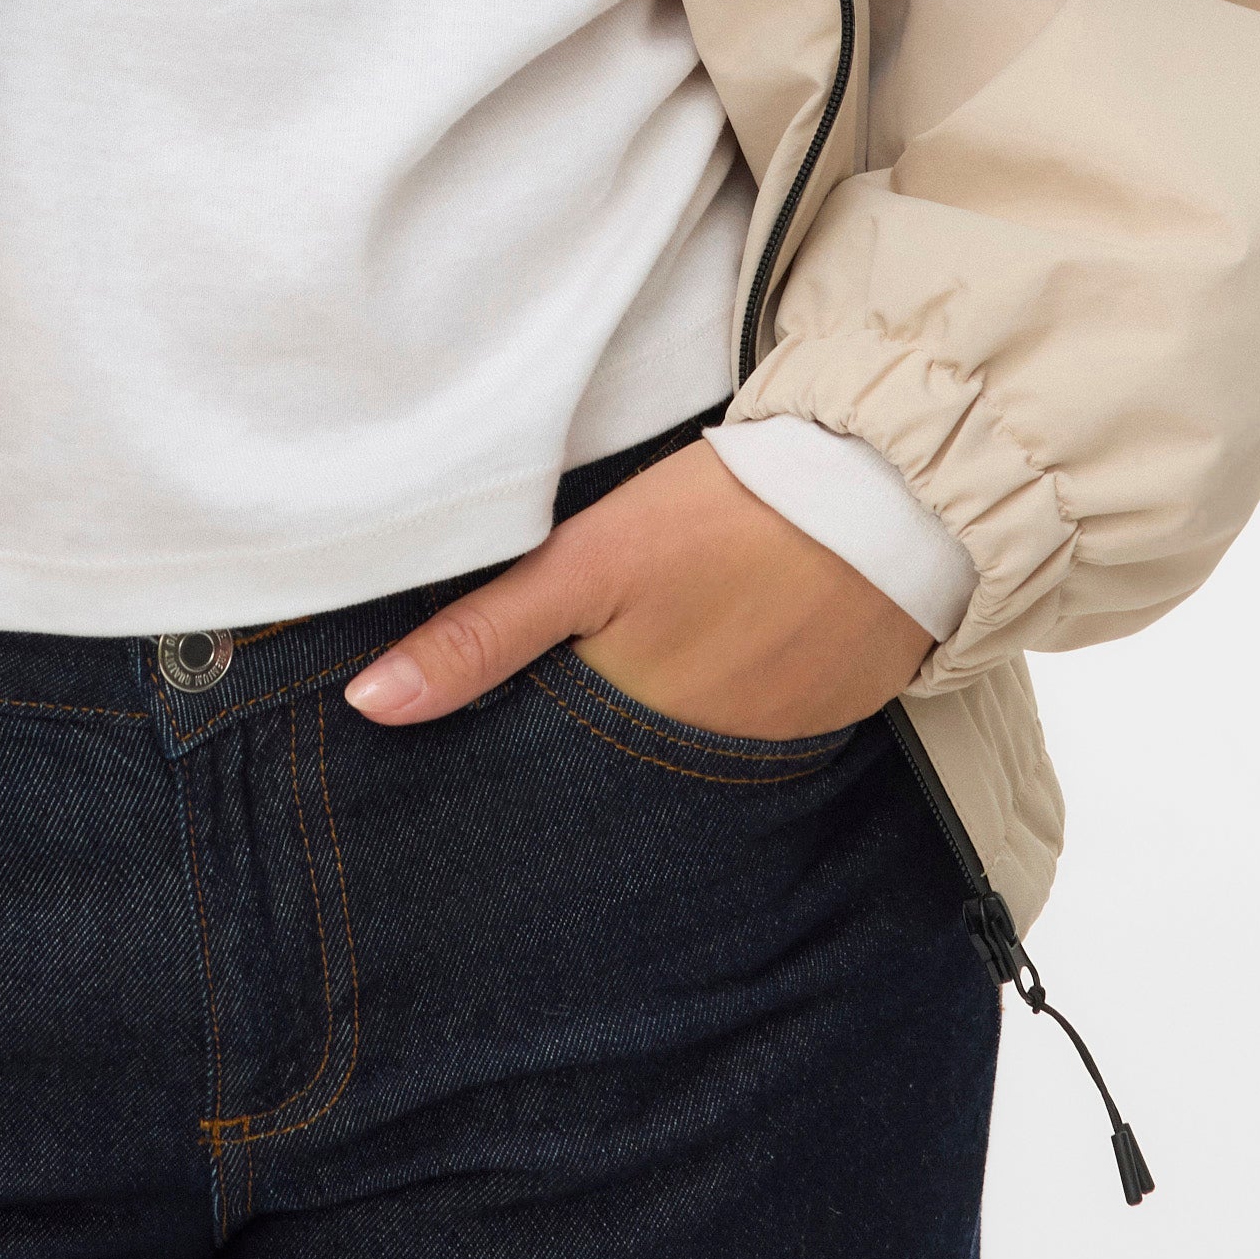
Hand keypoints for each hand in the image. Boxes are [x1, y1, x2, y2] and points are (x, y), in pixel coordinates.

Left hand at [342, 433, 932, 739]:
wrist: (890, 491)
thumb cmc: (728, 519)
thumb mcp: (589, 562)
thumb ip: (482, 635)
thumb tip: (369, 706)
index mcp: (638, 730)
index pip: (552, 768)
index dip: (516, 750)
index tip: (482, 738)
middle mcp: (706, 762)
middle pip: (621, 756)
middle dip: (588, 732)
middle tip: (587, 664)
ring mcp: (775, 743)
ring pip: (689, 737)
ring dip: (668, 706)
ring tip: (666, 639)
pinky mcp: (830, 711)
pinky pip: (759, 719)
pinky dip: (736, 688)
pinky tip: (730, 634)